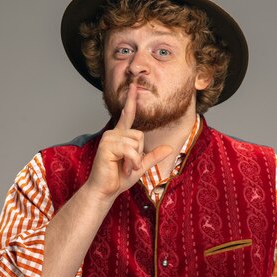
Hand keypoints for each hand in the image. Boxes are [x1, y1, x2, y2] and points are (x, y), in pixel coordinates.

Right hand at [85, 85, 172, 201]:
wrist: (106, 190)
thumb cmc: (120, 178)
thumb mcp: (142, 166)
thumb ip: (154, 156)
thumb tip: (169, 147)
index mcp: (121, 135)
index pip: (128, 114)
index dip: (131, 100)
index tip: (133, 86)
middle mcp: (114, 133)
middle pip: (139, 135)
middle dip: (139, 154)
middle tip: (129, 165)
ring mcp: (109, 138)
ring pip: (135, 142)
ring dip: (135, 160)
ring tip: (124, 167)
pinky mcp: (106, 145)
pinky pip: (129, 149)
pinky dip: (131, 162)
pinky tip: (123, 168)